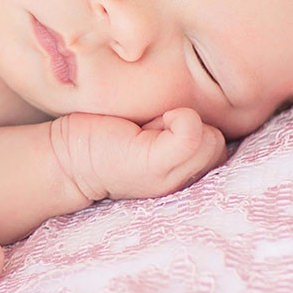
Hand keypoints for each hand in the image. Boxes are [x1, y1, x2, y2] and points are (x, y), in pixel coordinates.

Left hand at [56, 108, 226, 200]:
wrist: (66, 157)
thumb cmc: (108, 140)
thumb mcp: (160, 135)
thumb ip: (191, 132)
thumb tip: (215, 104)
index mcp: (188, 180)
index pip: (225, 151)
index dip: (197, 131)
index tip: (162, 137)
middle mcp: (185, 187)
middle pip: (221, 143)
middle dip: (188, 128)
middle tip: (150, 134)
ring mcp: (172, 179)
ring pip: (212, 138)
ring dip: (178, 123)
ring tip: (145, 133)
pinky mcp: (156, 165)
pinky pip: (192, 129)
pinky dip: (175, 118)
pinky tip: (144, 129)